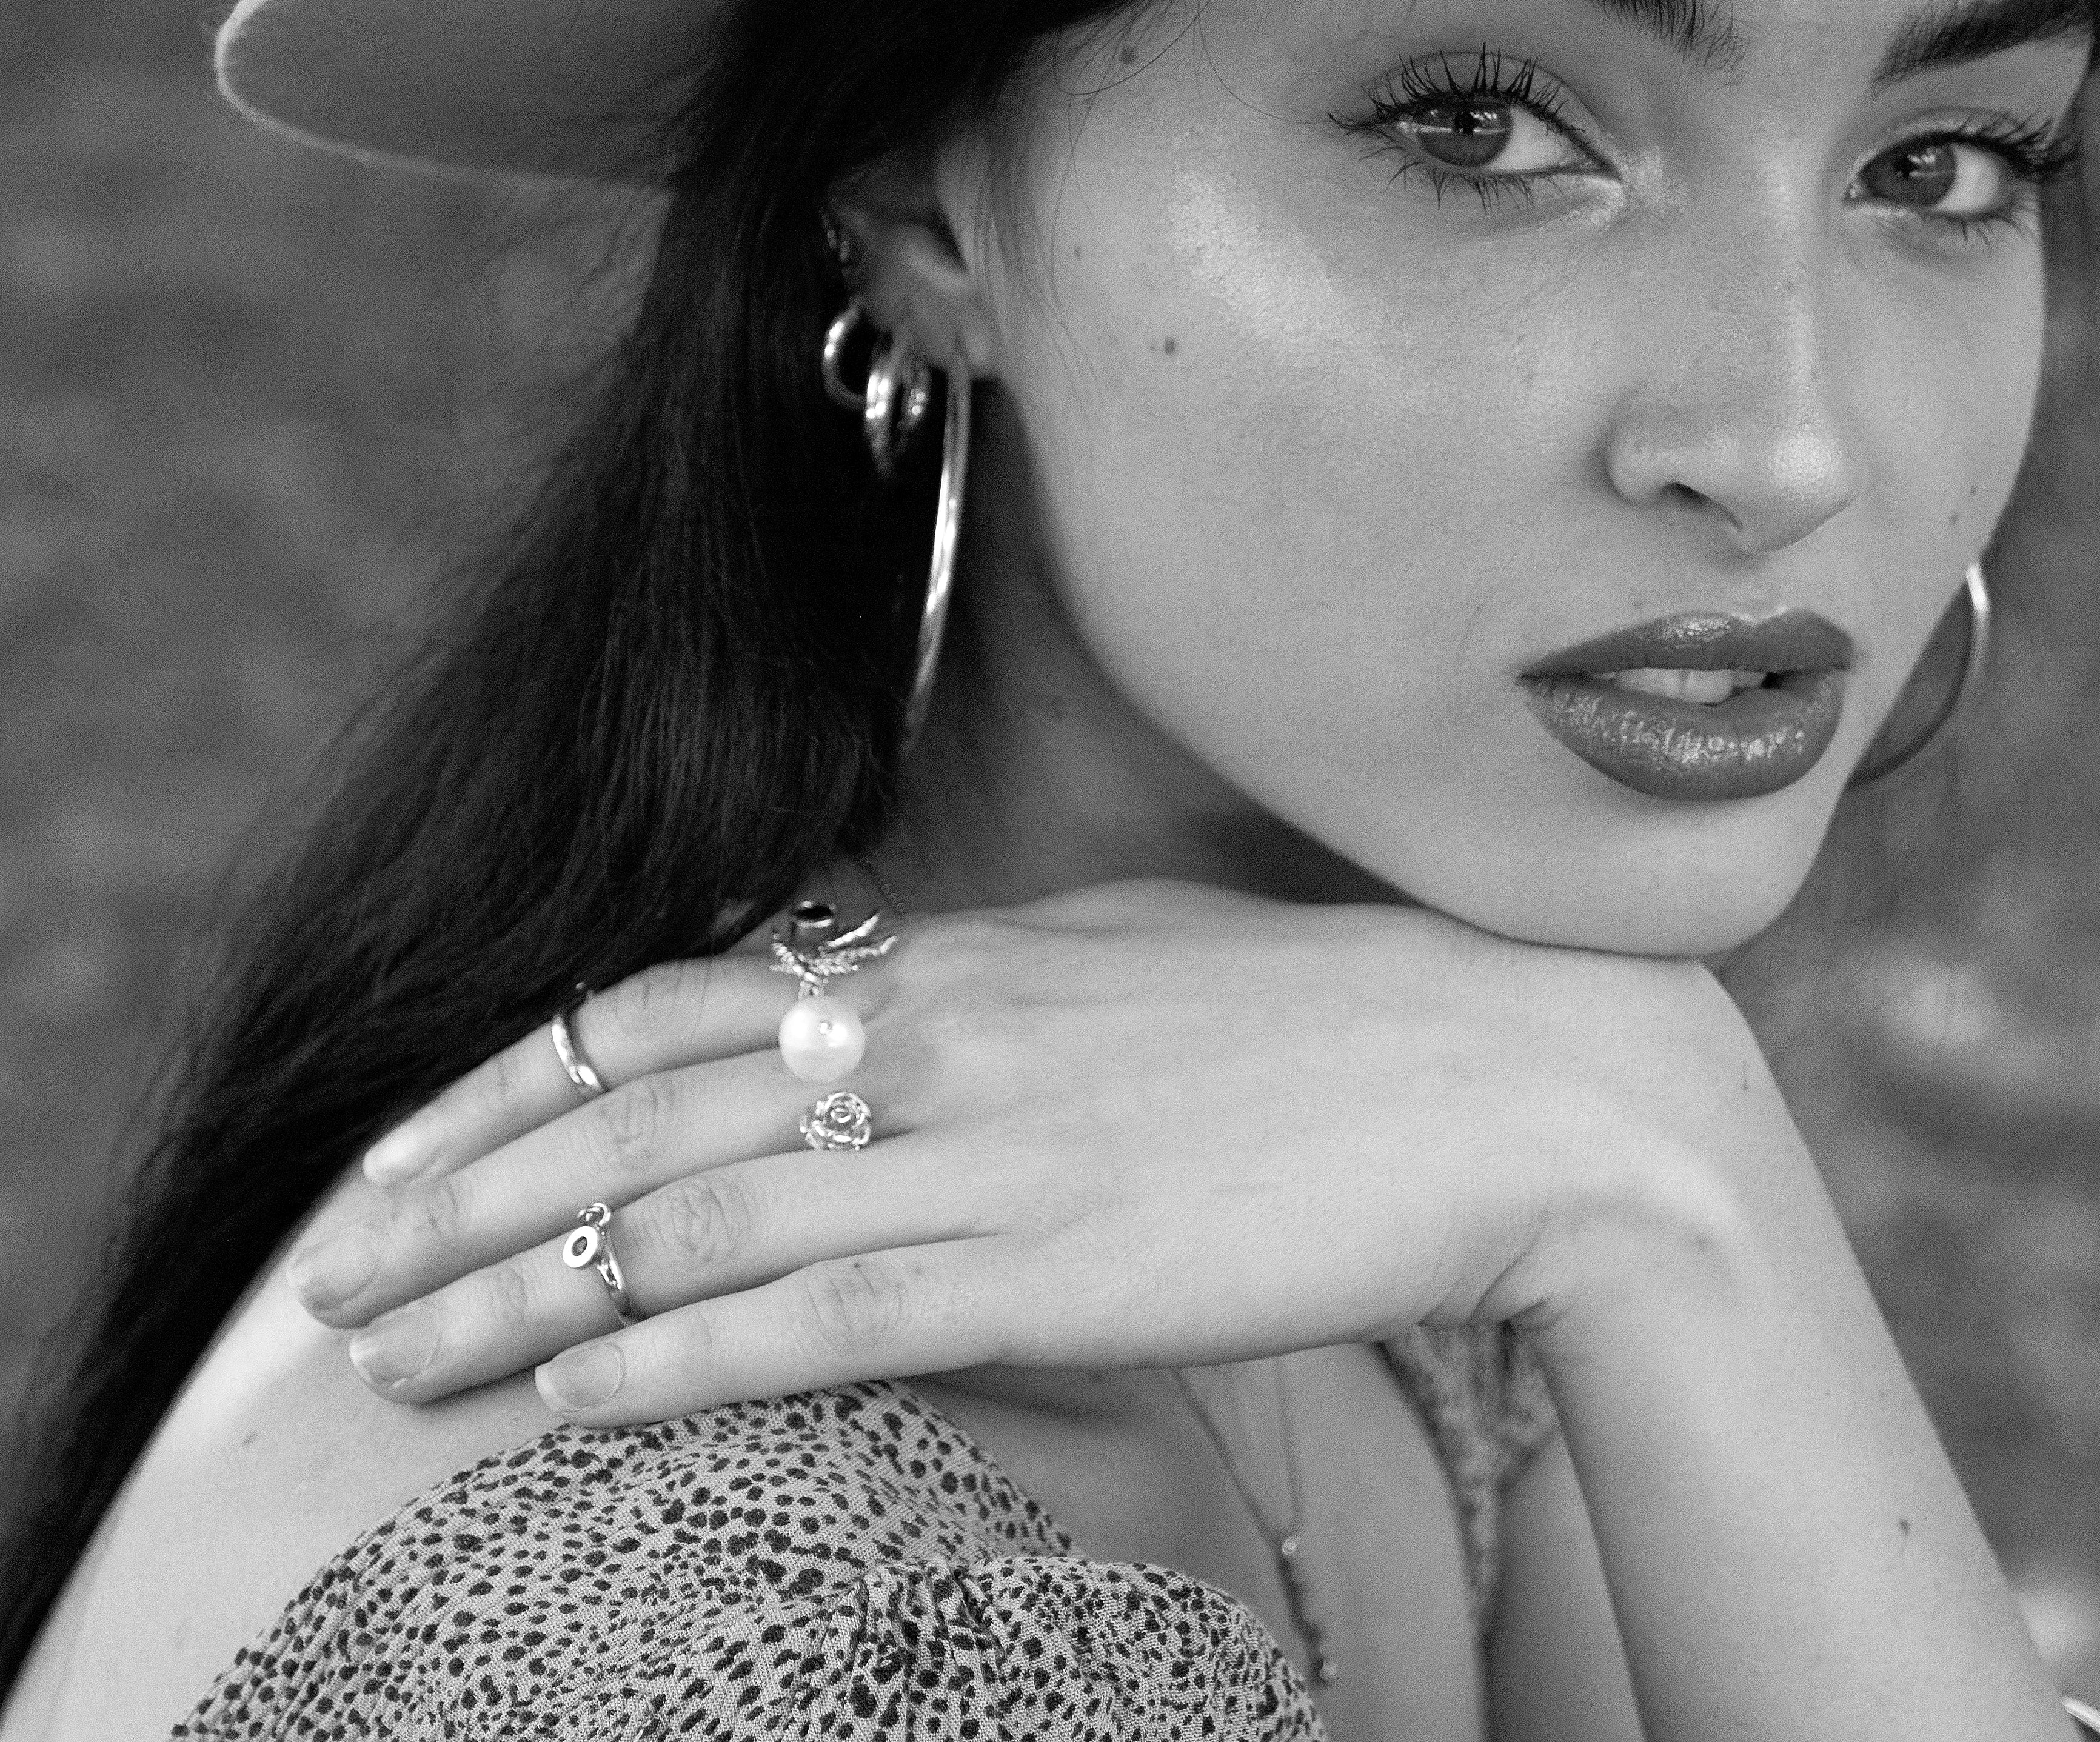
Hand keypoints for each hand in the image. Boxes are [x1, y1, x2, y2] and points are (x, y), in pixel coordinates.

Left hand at [285, 881, 1792, 1423]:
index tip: (418, 1133)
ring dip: (512, 1289)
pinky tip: (564, 1397)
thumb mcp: (1130, 963)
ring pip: (685, 1216)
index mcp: (963, 951)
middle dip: (459, 1187)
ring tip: (386, 1357)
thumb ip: (987, 984)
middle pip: (633, 1108)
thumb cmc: (1336, 1017)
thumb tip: (878, 1001)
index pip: (672, 999)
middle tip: (334, 1264)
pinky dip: (664, 1358)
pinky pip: (810, 1320)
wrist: (1516, 1079)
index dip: (519, 1071)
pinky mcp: (1049, 1269)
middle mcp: (942, 1031)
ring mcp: (987, 1150)